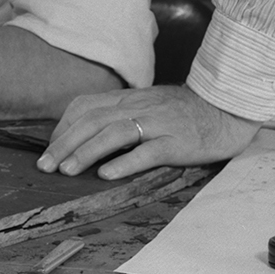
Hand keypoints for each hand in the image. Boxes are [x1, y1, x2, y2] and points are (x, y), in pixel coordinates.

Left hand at [41, 83, 261, 179]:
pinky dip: (125, 162)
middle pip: (94, 119)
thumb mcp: (149, 107)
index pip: (87, 106)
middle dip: (65, 142)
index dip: (64, 127)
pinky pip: (149, 150)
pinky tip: (108, 174)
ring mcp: (159, 123)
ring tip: (68, 170)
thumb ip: (123, 116)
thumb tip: (90, 136)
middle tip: (46, 165)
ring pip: (116, 132)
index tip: (50, 149)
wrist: (228, 107)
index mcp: (130, 99)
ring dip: (87, 151)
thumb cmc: (186, 112)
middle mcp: (140, 107)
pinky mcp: (177, 141)